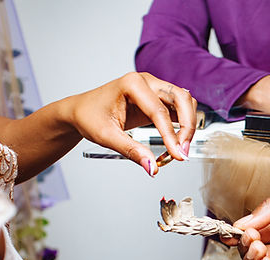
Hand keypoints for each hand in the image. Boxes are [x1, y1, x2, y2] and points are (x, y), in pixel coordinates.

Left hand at [63, 72, 196, 175]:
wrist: (81, 111)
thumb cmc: (89, 117)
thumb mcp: (107, 136)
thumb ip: (131, 151)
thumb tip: (152, 167)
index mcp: (132, 83)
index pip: (159, 110)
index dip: (171, 135)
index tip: (178, 155)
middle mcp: (147, 81)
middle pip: (181, 99)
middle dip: (187, 126)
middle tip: (183, 152)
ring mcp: (154, 88)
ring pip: (185, 102)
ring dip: (187, 125)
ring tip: (180, 148)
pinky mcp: (157, 98)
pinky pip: (179, 109)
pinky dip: (182, 125)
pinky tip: (176, 142)